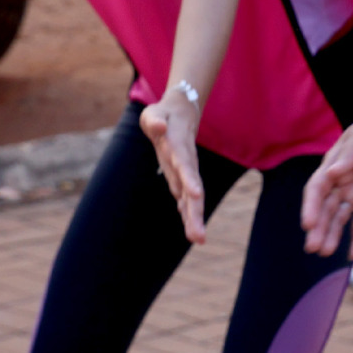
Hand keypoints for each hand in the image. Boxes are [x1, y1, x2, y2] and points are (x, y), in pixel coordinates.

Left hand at [139, 89, 207, 244]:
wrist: (180, 115)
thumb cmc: (162, 115)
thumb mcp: (153, 114)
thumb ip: (155, 120)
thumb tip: (160, 127)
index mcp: (178, 148)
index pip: (185, 165)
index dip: (190, 179)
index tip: (197, 195)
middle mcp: (185, 164)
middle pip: (192, 189)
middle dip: (195, 211)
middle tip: (199, 235)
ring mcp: (185, 173)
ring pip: (192, 198)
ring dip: (194, 218)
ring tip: (199, 239)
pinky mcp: (181, 179)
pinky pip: (185, 200)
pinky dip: (188, 215)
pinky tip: (192, 233)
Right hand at [301, 108, 352, 259]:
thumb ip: (350, 156)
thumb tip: (331, 174)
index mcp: (331, 167)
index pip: (316, 189)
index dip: (310, 207)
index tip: (307, 224)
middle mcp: (339, 185)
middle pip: (325, 209)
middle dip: (318, 228)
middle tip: (312, 247)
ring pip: (339, 220)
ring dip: (332, 235)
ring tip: (326, 252)